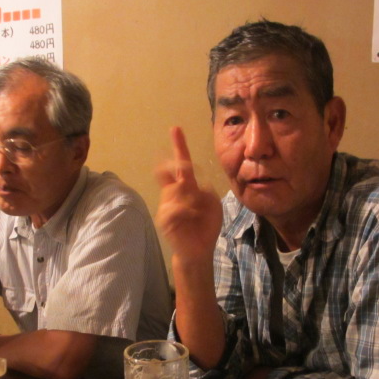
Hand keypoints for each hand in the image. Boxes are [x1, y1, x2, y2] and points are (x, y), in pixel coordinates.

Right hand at [155, 127, 221, 263]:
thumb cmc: (206, 226)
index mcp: (188, 186)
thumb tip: (190, 186)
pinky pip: (175, 207)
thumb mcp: (214, 204)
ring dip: (191, 199)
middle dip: (180, 167)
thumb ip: (205, 191)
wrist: (199, 250)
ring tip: (196, 213)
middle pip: (172, 169)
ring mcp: (167, 204)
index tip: (175, 128)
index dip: (179, 146)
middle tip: (189, 177)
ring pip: (177, 189)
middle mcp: (174, 192)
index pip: (181, 163)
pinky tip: (191, 218)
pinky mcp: (164, 218)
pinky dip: (187, 211)